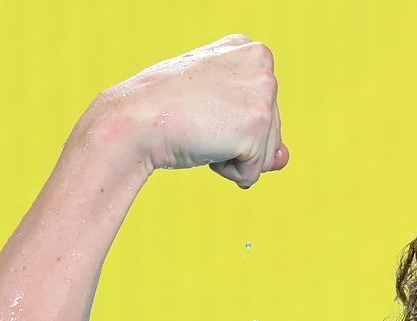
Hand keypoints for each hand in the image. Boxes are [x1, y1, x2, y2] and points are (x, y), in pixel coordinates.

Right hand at [93, 34, 288, 187]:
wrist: (133, 120)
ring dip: (232, 156)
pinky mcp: (258, 125)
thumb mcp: (215, 109)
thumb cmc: (163, 111)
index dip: (230, 121)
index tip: (200, 107)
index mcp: (250, 50)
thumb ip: (254, 128)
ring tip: (201, 131)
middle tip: (198, 121)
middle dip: (235, 140)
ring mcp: (263, 92)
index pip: (263, 108)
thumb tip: (283, 159)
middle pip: (270, 130)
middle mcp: (262, 63)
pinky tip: (205, 146)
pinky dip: (228, 172)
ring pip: (266, 154)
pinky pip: (253, 172)